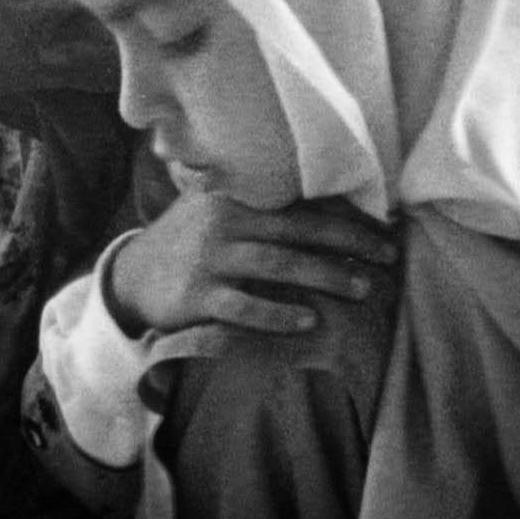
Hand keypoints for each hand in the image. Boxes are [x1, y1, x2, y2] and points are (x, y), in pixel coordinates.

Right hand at [103, 194, 394, 338]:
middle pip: (298, 230)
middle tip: (388, 257)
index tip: (385, 230)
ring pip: (277, 266)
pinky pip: (243, 307)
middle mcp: (223, 222)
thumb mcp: (217, 208)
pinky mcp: (195, 296)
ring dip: (324, 276)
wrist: (131, 276)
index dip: (347, 217)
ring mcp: (208, 259)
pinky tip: (309, 322)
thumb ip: (261, 201)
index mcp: (235, 196)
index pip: (301, 203)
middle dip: (349, 243)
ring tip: (361, 288)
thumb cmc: (191, 241)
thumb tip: (329, 197)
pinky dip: (278, 314)